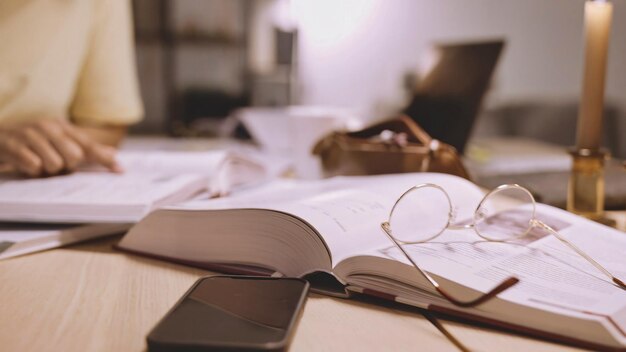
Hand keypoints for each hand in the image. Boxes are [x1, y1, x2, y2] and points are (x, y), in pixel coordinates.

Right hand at [0, 119, 121, 176]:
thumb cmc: (28, 144)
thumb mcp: (55, 143)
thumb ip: (84, 149)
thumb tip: (114, 156)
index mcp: (60, 126)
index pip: (88, 144)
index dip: (104, 157)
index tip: (120, 169)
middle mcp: (46, 126)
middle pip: (74, 157)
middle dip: (65, 167)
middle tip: (52, 163)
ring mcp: (28, 133)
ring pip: (54, 164)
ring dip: (46, 170)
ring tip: (36, 163)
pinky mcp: (12, 144)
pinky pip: (33, 166)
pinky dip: (30, 170)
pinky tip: (23, 164)